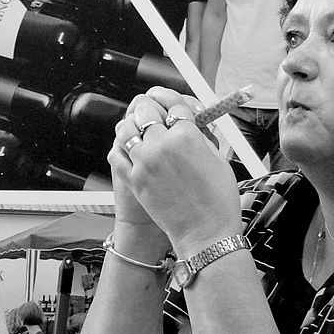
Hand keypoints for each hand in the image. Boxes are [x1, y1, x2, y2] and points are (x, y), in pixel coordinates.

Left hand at [112, 88, 240, 255]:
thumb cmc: (218, 201)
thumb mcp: (218, 159)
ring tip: (139, 129)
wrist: (205, 234)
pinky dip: (120, 148)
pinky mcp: (133, 180)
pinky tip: (129, 149)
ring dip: (132, 124)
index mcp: (187, 135)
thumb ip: (200, 137)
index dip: (172, 99)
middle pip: (146, 109)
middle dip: (151, 108)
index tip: (170, 100)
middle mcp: (162, 144)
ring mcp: (144, 162)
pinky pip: (116, 153)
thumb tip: (190, 124)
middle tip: (154, 112)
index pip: (174, 103)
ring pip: (126, 128)